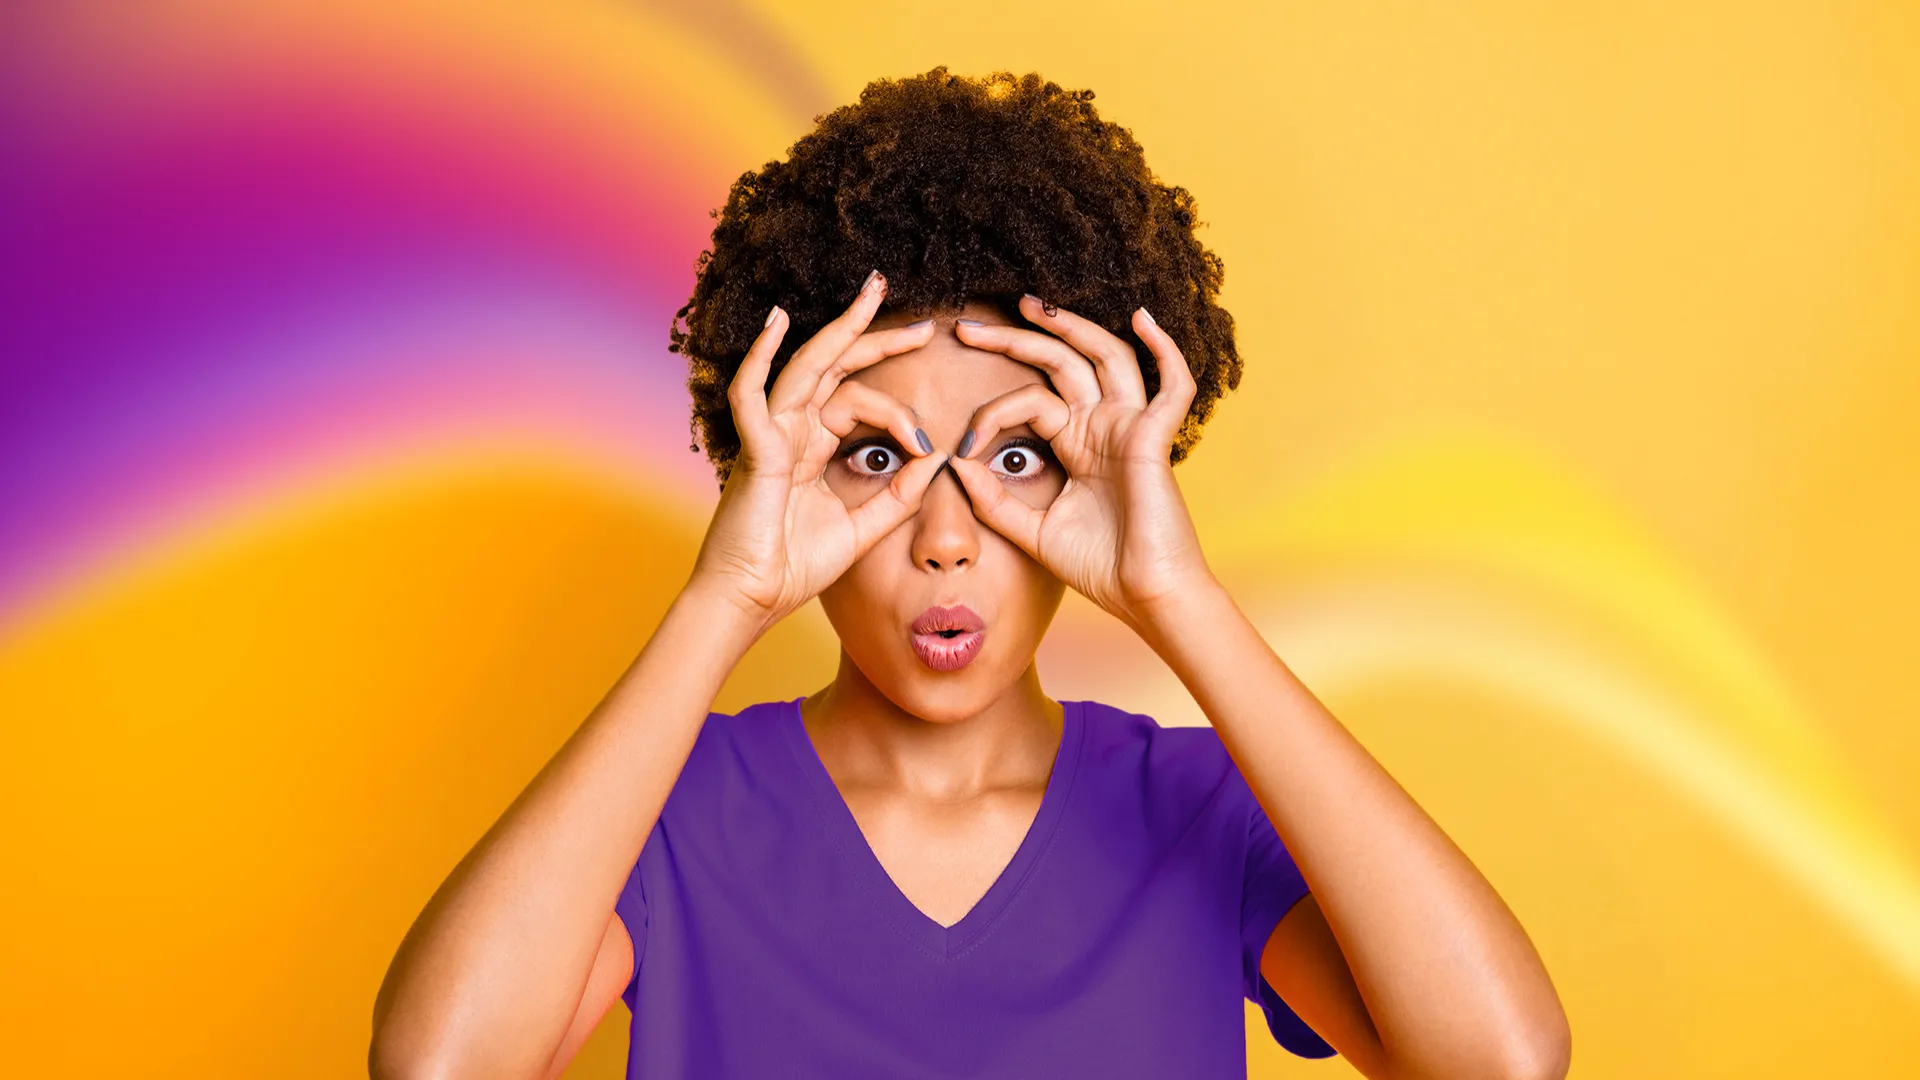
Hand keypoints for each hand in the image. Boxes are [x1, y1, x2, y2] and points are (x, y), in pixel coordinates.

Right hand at [687, 271, 947, 633]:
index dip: (900, 410)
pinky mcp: (755, 451)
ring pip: (809, 369)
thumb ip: (899, 495)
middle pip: (837, 368)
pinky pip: (752, 395)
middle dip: (877, 337)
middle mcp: (792, 431)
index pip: (859, 398)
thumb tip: (937, 458)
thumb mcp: (862, 528)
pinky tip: (776, 323)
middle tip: (924, 320)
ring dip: (841, 330)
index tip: (929, 442)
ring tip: (871, 296)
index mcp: (814, 446)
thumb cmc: (793, 566)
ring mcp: (771, 436)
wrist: (750, 601)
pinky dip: (760, 357)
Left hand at [945, 295, 1217, 630]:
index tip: (963, 444)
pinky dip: (1164, 348)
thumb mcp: (1032, 530)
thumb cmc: (1099, 567)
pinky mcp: (1154, 439)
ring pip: (1104, 357)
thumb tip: (955, 464)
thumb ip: (994, 500)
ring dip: (1072, 327)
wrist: (1144, 598)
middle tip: (969, 326)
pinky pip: (1171, 385)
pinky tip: (1141, 317)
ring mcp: (1130, 428)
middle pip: (1061, 363)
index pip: (1030, 400)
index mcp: (1076, 444)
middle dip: (1016, 339)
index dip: (992, 413)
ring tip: (1034, 304)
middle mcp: (1103, 427)